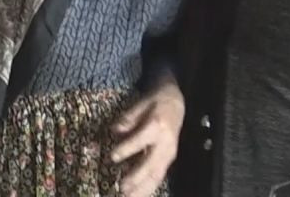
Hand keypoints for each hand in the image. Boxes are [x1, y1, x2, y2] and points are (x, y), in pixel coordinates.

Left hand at [110, 77, 184, 196]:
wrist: (177, 102)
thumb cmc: (155, 103)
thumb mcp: (140, 103)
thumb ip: (128, 118)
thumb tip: (115, 130)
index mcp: (157, 126)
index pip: (141, 140)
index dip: (127, 149)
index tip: (112, 157)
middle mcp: (165, 144)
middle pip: (152, 164)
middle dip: (137, 179)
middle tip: (122, 189)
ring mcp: (169, 154)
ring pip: (157, 176)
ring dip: (143, 189)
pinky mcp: (168, 160)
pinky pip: (159, 176)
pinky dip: (148, 187)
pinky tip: (137, 194)